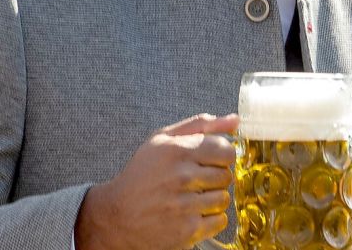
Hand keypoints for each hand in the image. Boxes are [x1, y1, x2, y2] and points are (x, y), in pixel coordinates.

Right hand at [75, 113, 239, 249]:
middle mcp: (182, 177)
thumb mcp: (162, 140)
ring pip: (224, 199)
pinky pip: (220, 221)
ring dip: (212, 199)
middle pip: (226, 175)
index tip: (211, 161)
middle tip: (196, 182)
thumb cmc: (141, 175)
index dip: (222, 156)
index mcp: (177, 151)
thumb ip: (200, 126)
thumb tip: (235, 121)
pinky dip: (210, 220)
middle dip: (215, 178)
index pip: (226, 151)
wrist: (116, 216)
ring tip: (192, 198)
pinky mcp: (187, 231)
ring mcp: (185, 205)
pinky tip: (192, 214)